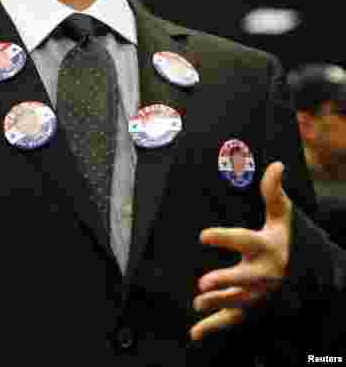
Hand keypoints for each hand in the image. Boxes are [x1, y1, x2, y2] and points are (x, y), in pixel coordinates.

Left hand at [190, 161, 291, 340]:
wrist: (302, 268)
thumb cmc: (284, 236)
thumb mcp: (281, 214)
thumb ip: (273, 191)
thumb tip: (276, 165)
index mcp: (267, 246)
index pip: (245, 240)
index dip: (224, 237)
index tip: (203, 234)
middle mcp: (264, 272)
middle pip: (245, 278)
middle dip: (225, 281)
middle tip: (203, 283)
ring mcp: (258, 292)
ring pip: (238, 300)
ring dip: (218, 302)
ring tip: (198, 301)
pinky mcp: (251, 304)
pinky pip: (233, 318)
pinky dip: (214, 327)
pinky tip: (194, 333)